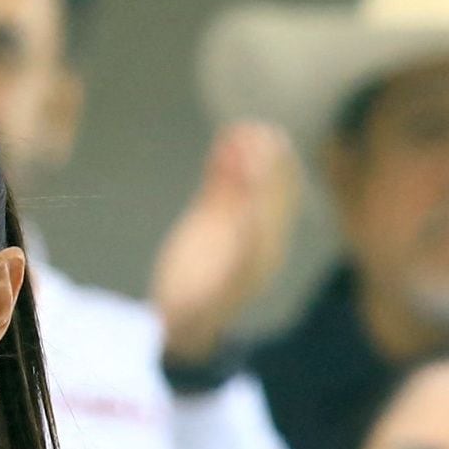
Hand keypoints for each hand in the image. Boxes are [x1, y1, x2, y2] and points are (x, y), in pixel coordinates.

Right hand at [147, 123, 302, 367]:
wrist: (176, 319)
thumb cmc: (196, 316)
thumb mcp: (216, 297)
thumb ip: (233, 269)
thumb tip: (251, 236)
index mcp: (264, 252)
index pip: (272, 212)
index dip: (269, 186)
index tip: (263, 163)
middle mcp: (253, 232)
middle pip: (265, 191)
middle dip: (264, 163)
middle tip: (261, 134)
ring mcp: (231, 220)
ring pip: (244, 182)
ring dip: (244, 156)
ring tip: (242, 129)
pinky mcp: (209, 212)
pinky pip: (220, 182)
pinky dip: (222, 161)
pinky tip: (225, 137)